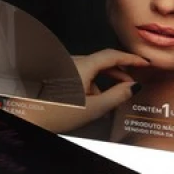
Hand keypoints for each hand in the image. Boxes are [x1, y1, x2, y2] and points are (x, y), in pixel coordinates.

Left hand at [4, 49, 147, 132]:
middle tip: (131, 83)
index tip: (144, 63)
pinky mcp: (55, 73)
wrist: (29, 118)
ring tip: (106, 101)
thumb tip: (133, 87)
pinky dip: (88, 83)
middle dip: (117, 73)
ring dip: (101, 81)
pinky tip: (88, 100)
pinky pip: (78, 72)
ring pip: (89, 68)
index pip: (112, 55)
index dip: (131, 59)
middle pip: (101, 61)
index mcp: (82, 66)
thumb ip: (117, 95)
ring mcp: (62, 66)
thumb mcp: (94, 108)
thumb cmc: (56, 114)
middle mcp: (71, 61)